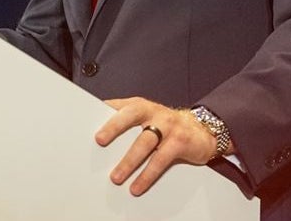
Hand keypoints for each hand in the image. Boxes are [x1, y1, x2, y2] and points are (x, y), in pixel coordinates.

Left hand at [95, 97, 218, 195]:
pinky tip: (137, 185)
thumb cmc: (166, 126)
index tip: (89, 122)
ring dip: (129, 161)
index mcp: (141, 106)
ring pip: (145, 142)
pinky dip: (147, 174)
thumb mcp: (146, 118)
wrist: (201, 130)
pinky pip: (161, 159)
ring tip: (116, 177)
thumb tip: (98, 136)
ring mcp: (168, 125)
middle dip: (114, 127)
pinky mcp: (179, 142)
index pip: (119, 106)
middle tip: (100, 141)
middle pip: (131, 116)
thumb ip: (125, 121)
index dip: (104, 112)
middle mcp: (154, 112)